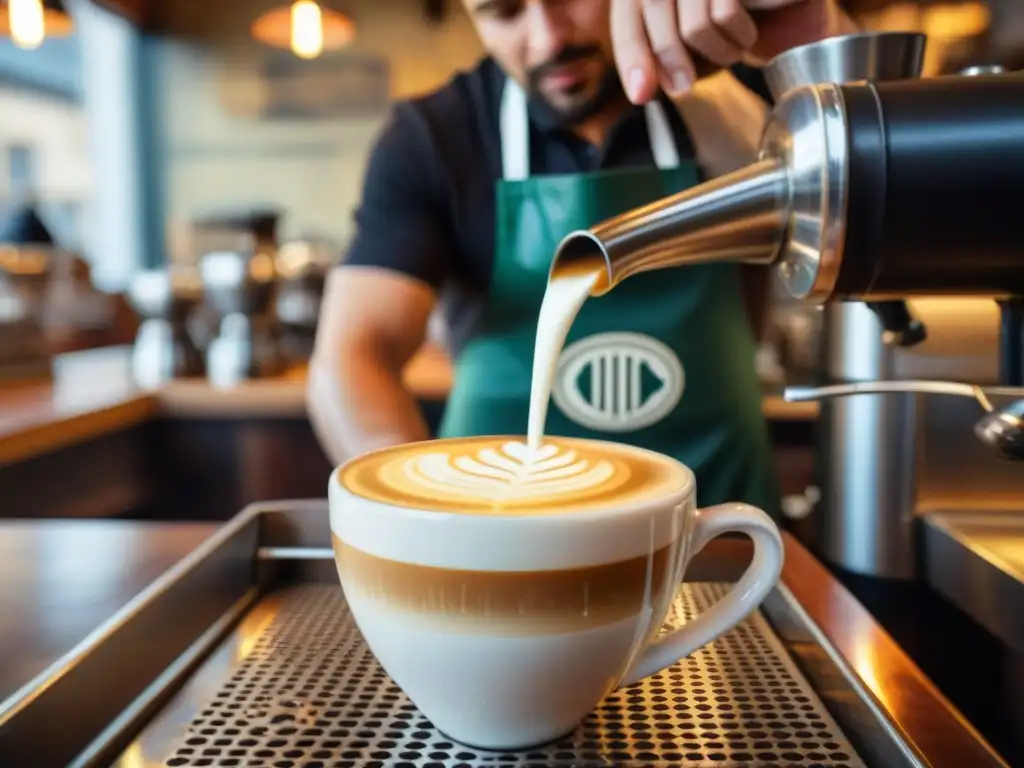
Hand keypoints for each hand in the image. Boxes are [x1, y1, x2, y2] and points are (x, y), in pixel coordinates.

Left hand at [611, 0, 856, 103]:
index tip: (640, 94)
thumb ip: (663, 46)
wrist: (794, 1)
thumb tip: (640, 88)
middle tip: (683, 88)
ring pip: (693, 23)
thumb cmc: (746, 9)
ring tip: (734, 50)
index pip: (629, 14)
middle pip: (652, 9)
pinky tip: (750, 31)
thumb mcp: (697, 29)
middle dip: (668, 58)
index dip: (631, 55)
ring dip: (717, 51)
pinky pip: (724, 14)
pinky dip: (739, 34)